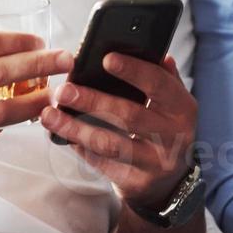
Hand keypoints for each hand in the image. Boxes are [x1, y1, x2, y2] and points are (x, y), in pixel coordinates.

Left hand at [39, 53, 197, 210]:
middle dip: (93, 101)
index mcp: (182, 109)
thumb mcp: (173, 103)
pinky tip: (62, 136)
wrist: (170, 181)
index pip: (158, 85)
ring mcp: (155, 163)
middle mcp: (173, 136)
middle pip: (130, 115)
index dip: (133, 71)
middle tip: (64, 90)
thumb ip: (163, 77)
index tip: (106, 59)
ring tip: (50, 115)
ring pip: (110, 144)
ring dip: (76, 129)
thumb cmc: (165, 131)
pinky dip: (79, 148)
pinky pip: (102, 163)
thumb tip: (152, 50)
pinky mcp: (136, 182)